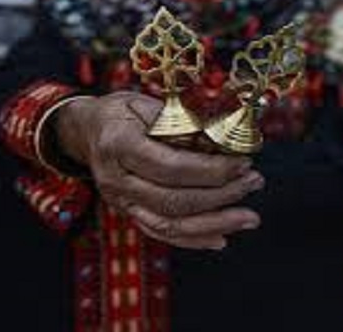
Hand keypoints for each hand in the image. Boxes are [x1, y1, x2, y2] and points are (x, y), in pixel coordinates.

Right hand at [55, 92, 263, 249]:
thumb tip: (225, 140)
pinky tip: (222, 238)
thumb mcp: (146, 102)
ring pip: (169, 225)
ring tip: (249, 217)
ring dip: (215, 224)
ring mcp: (120, 202)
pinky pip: (162, 233)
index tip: (244, 162)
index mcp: (119, 145)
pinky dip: (193, 240)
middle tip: (254, 182)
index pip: (171, 166)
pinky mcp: (128, 214)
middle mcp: (116, 180)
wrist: (87, 131)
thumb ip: (181, 123)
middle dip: (221, 195)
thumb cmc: (122, 112)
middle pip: (173, 200)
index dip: (211, 169)